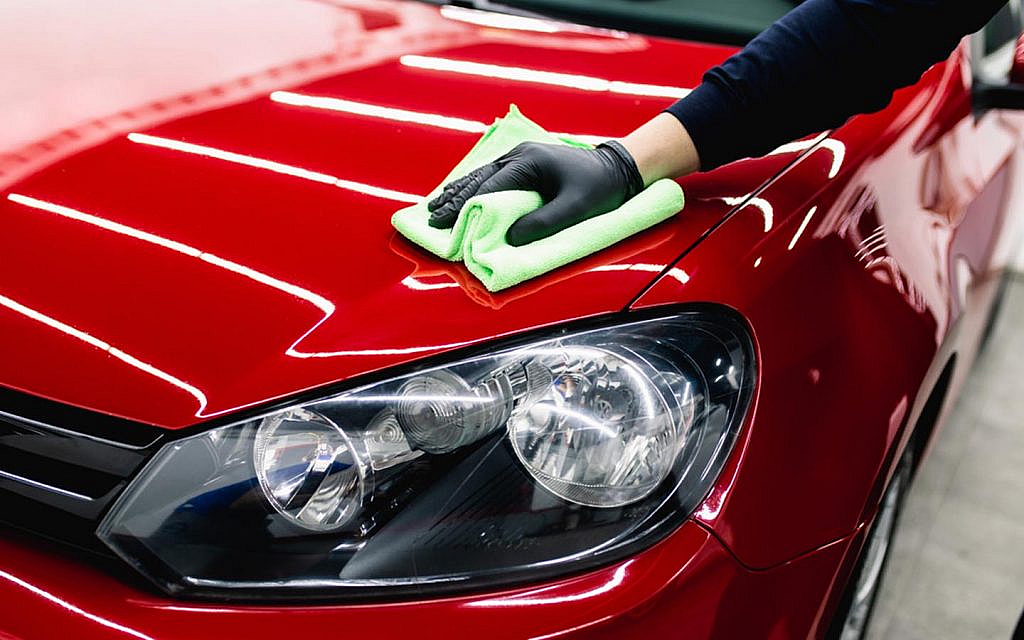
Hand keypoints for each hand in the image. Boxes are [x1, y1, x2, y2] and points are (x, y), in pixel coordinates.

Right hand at [427, 140, 643, 245]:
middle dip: (454, 199)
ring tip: (435, 207)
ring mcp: (520, 158)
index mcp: (529, 161)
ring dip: (458, 192)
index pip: (491, 186)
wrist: (617, 169)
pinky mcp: (524, 166)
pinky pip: (491, 177)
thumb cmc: (599, 188)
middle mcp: (520, 156)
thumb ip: (543, 223)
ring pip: (481, 176)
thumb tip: (510, 238)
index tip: (447, 223)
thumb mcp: (575, 209)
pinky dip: (472, 188)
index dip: (467, 207)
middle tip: (432, 218)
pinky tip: (458, 195)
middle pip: (479, 179)